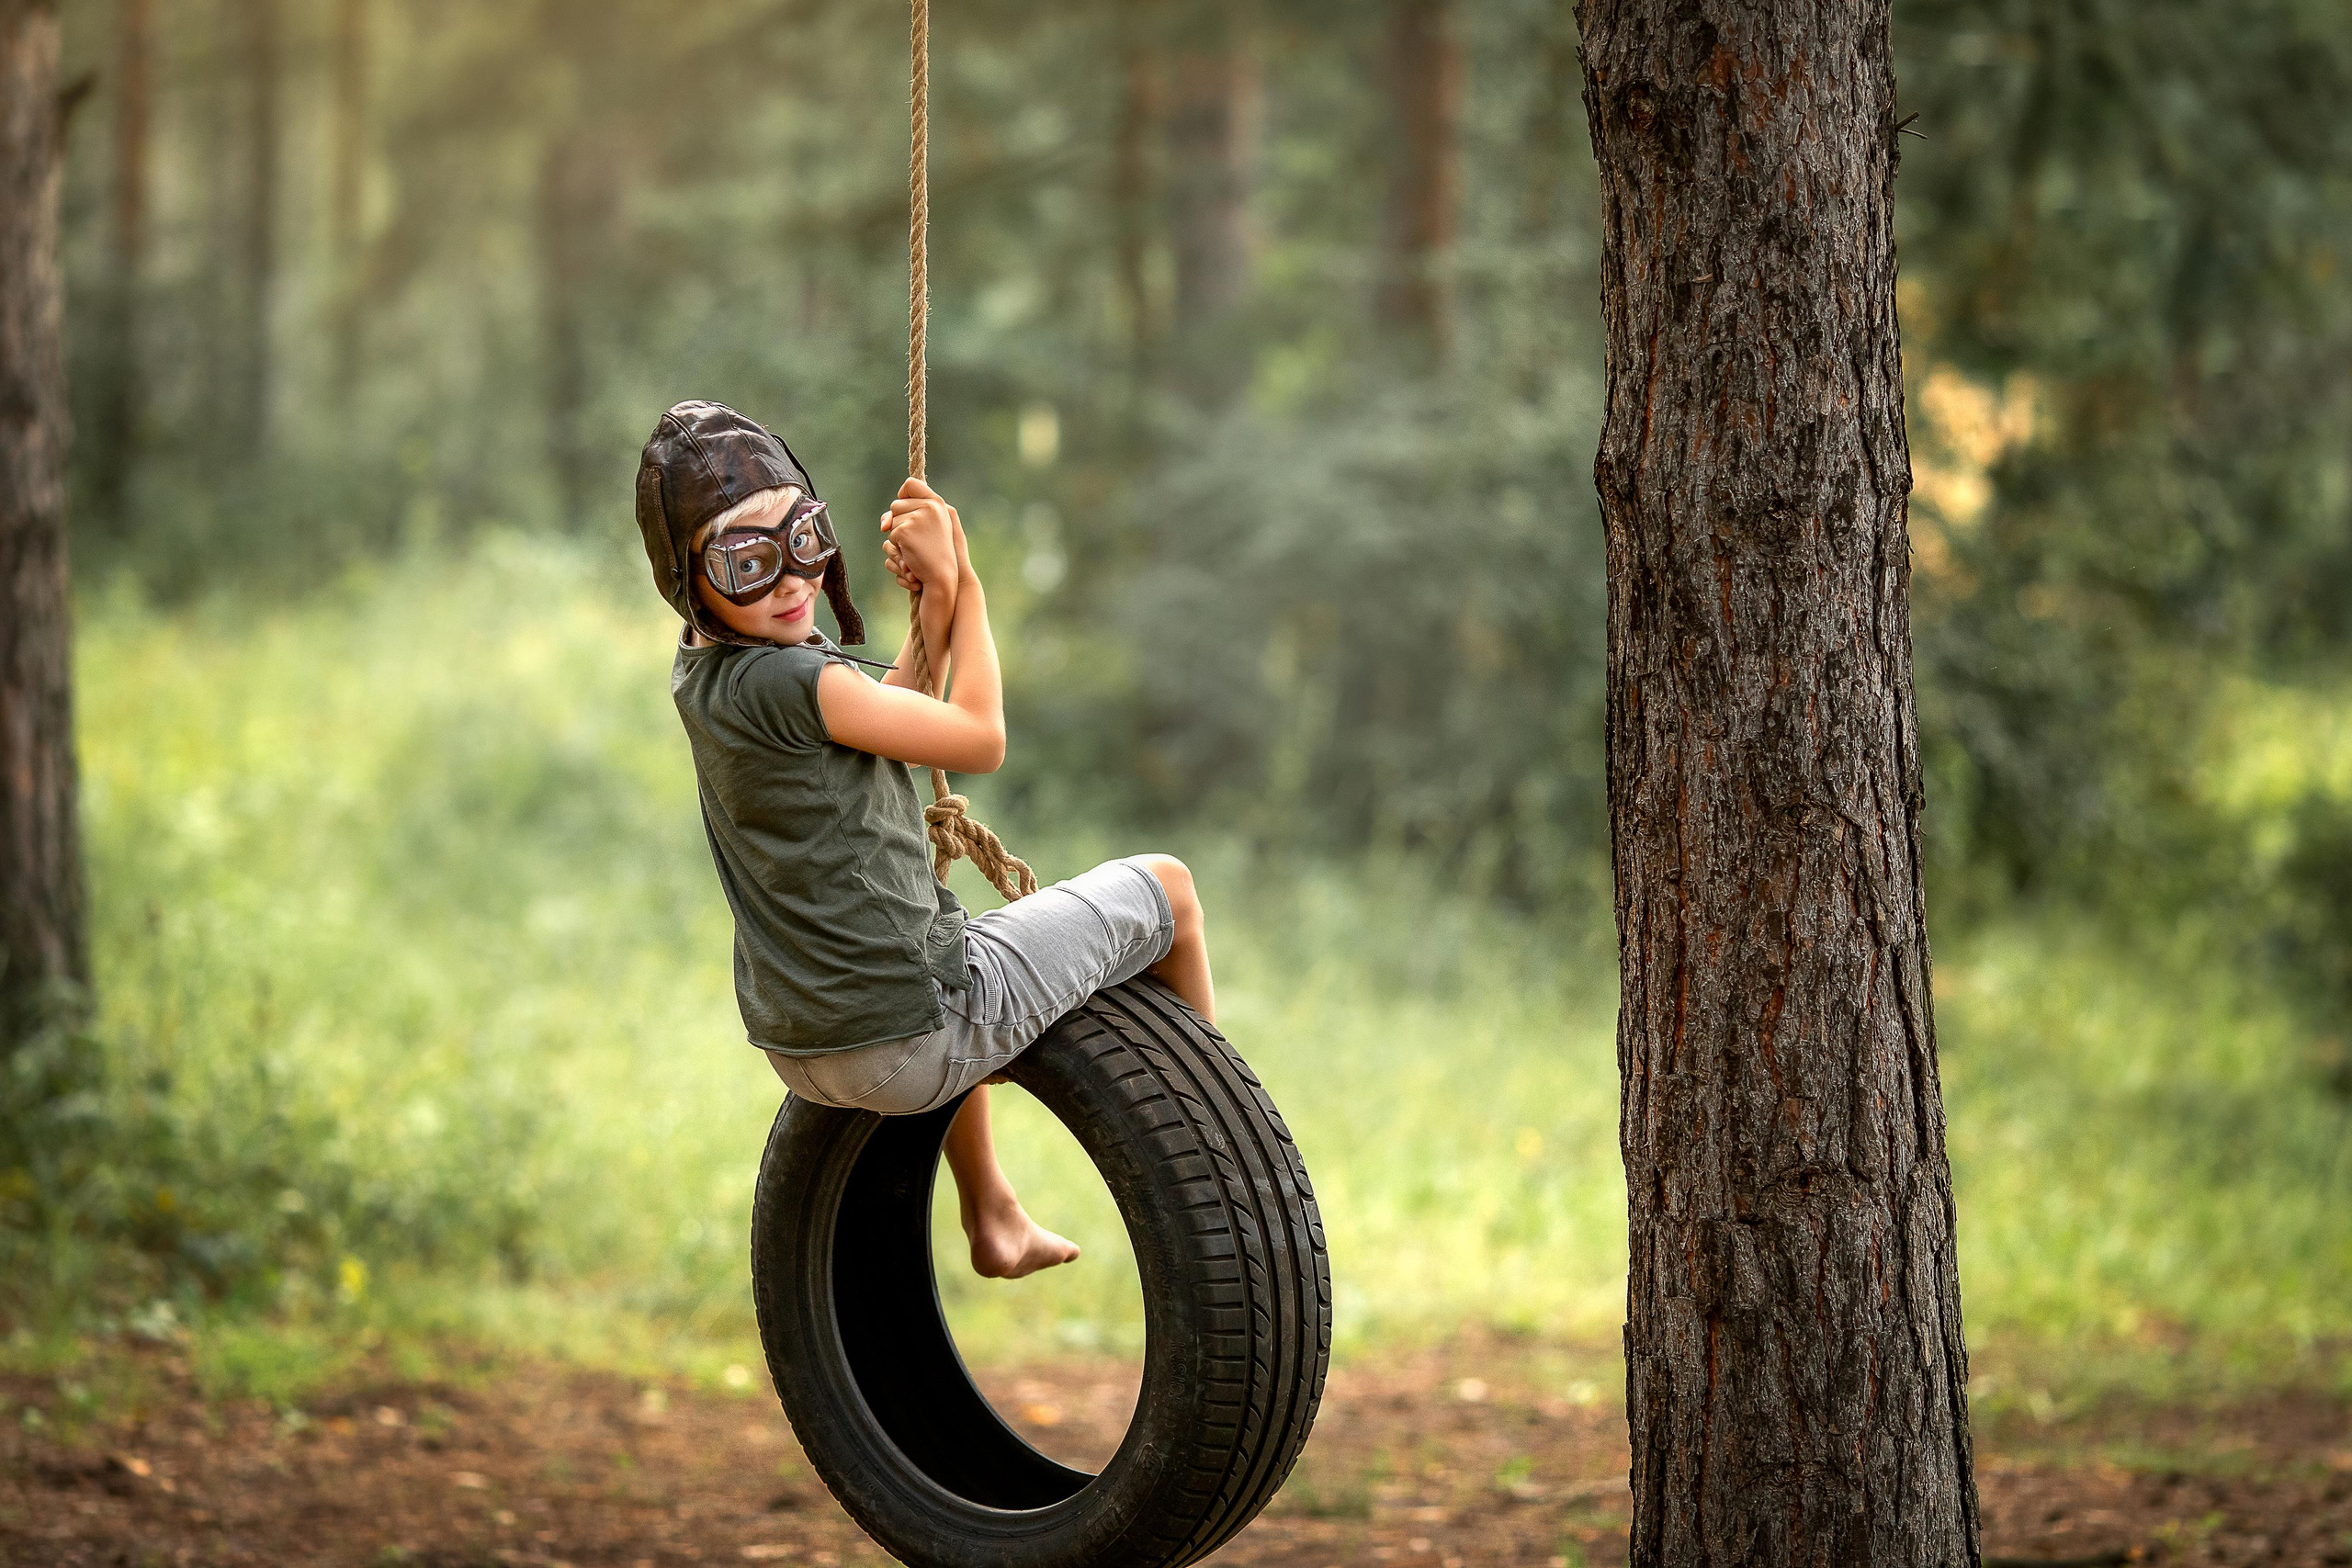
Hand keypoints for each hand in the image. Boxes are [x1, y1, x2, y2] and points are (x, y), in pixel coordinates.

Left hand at [880, 478, 959, 595]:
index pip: (911, 483)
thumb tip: (884, 523)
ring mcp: (916, 518)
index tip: (908, 509)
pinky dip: (898, 546)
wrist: (943, 576)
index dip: (904, 495)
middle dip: (900, 522)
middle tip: (918, 538)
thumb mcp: (929, 529)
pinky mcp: (904, 531)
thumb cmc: (936, 554)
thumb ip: (908, 515)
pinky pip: (890, 535)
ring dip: (898, 536)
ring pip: (891, 521)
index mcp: (937, 502)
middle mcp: (928, 506)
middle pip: (896, 505)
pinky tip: (912, 553)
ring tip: (917, 547)